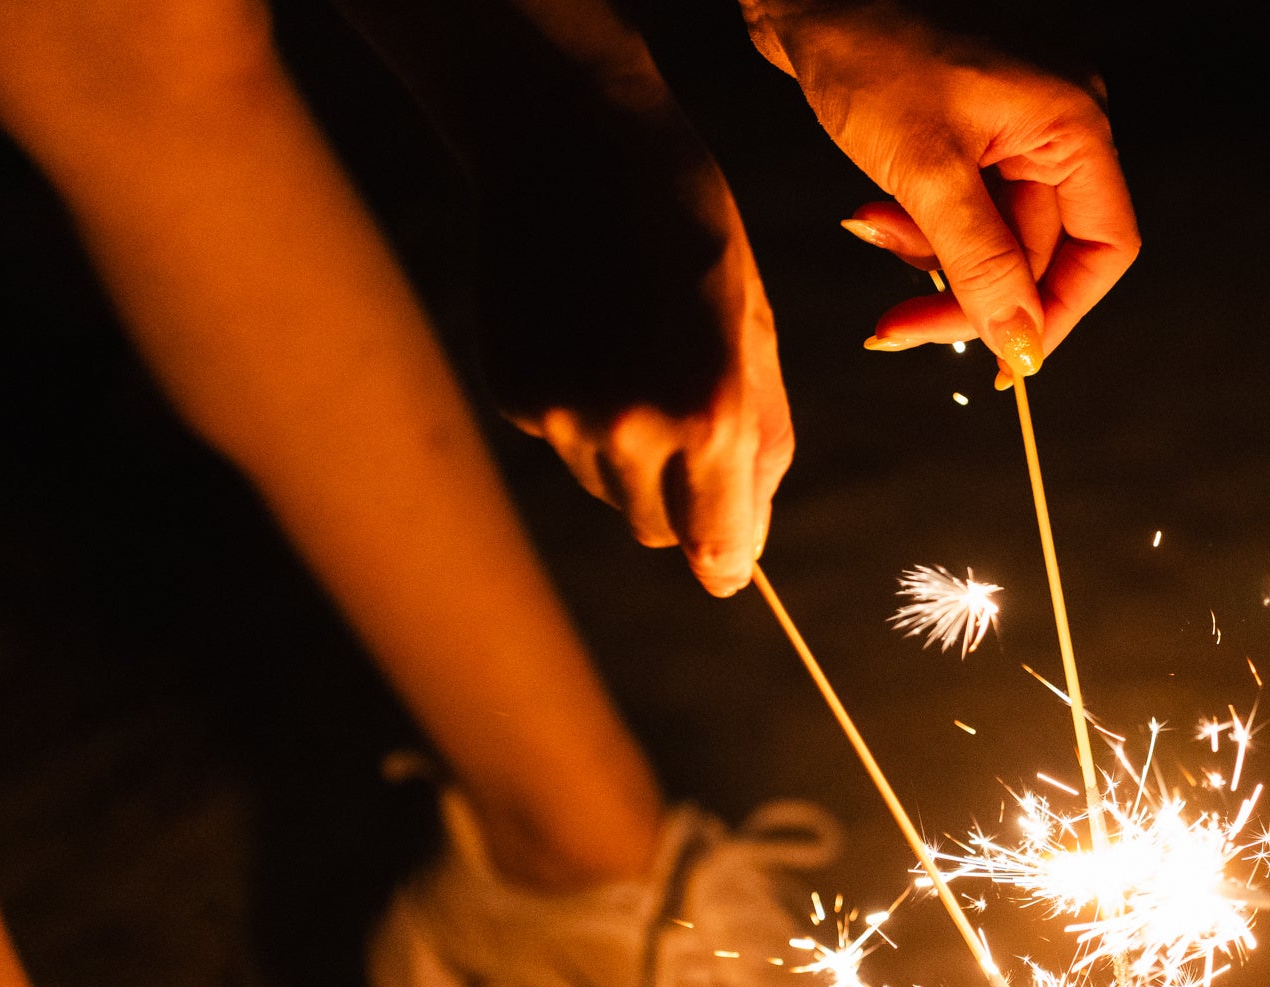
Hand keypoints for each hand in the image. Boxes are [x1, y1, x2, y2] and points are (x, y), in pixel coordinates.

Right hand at [476, 137, 790, 595]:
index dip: (726, 558)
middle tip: (686, 409)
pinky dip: (575, 408)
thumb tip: (735, 558)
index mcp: (713, 419)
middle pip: (655, 527)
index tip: (727, 557)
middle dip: (678, 495)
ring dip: (626, 449)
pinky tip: (584, 331)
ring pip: (604, 486)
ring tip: (633, 350)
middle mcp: (631, 432)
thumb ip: (758, 453)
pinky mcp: (511, 394)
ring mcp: (561, 417)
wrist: (574, 144)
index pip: (717, 553)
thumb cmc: (692, 236)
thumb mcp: (757, 339)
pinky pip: (557, 440)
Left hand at [744, 1, 1137, 381]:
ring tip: (872, 229)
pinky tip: (873, 210)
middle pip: (1040, 254)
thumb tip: (1021, 346)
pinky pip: (964, 212)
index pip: (1103, 247)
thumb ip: (981, 267)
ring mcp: (1014, 129)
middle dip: (969, 293)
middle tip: (901, 327)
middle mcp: (1056, 126)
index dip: (1058, 311)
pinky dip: (920, 228)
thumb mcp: (927, 173)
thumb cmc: (868, 48)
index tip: (1006, 357)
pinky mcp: (970, 133)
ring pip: (995, 240)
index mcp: (1072, 124)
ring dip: (933, 259)